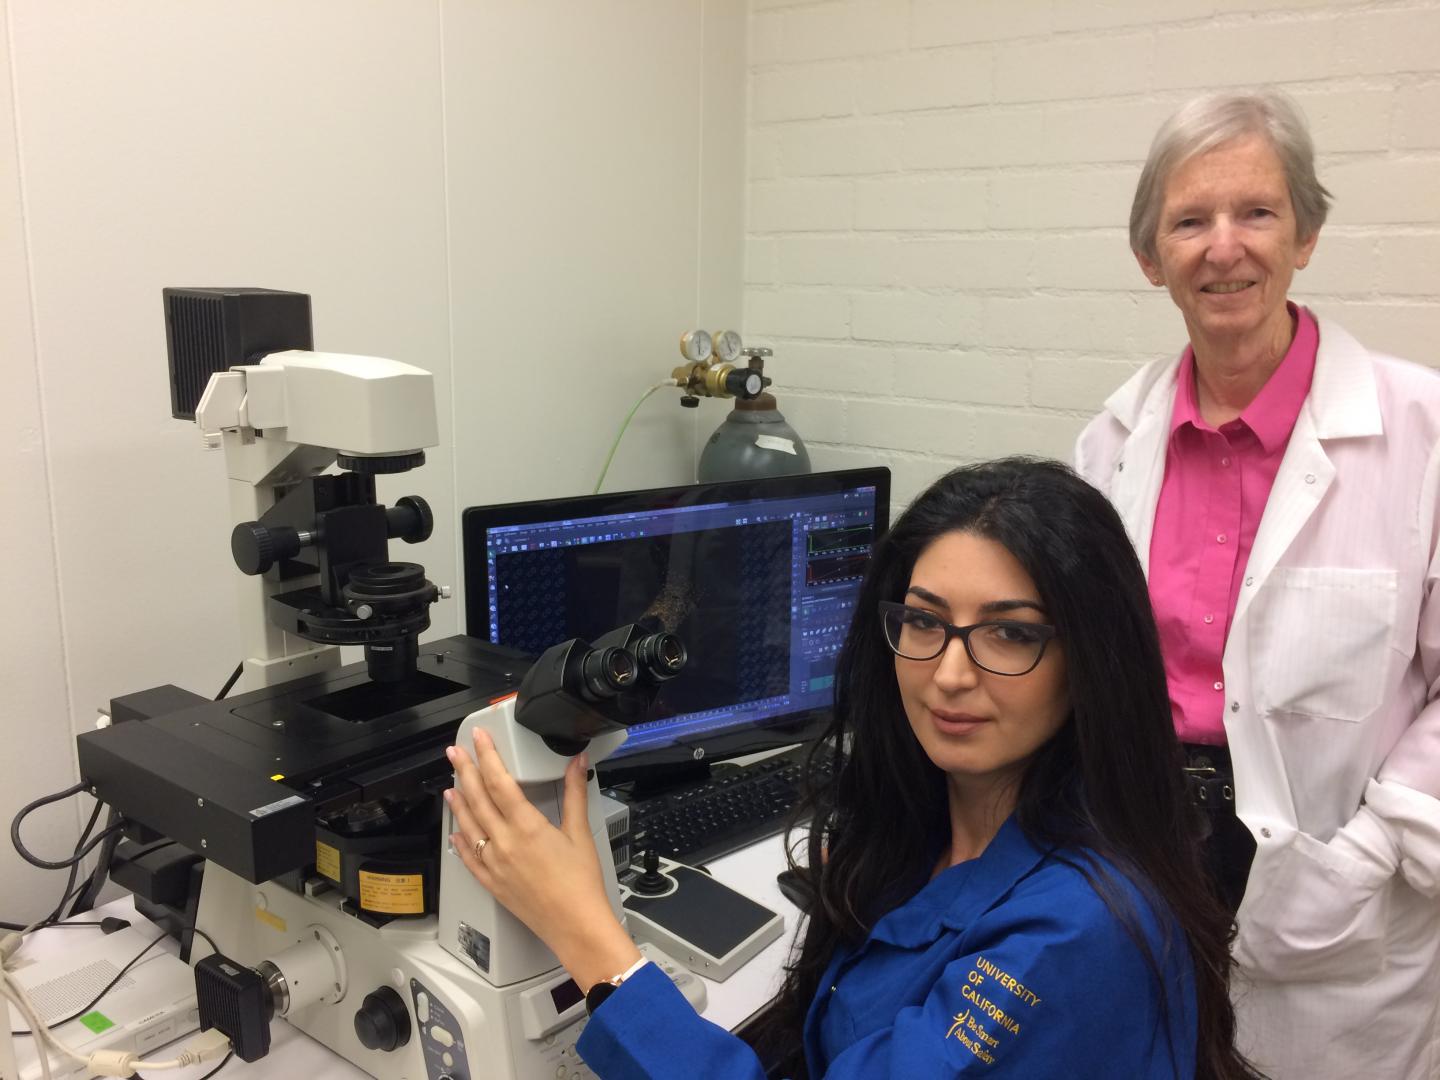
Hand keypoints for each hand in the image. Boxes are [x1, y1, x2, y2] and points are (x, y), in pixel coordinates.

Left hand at [445, 728, 639, 988]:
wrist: (575, 926)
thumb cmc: (581, 884)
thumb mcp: (580, 833)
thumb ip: (575, 793)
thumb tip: (577, 763)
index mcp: (527, 826)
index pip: (499, 781)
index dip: (487, 756)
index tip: (479, 738)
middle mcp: (504, 843)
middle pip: (477, 799)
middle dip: (465, 772)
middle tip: (455, 753)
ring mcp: (494, 864)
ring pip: (468, 826)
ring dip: (458, 803)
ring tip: (450, 785)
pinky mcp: (492, 883)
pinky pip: (468, 858)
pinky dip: (460, 841)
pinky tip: (455, 832)